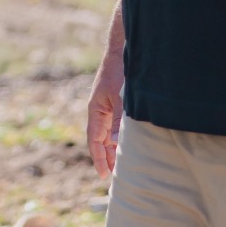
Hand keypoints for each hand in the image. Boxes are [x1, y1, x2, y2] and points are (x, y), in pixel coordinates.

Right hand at [85, 48, 125, 179]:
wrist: (124, 50)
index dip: (99, 159)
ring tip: (124, 165)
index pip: (94, 141)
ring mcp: (108, 107)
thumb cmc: (119, 72)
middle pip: (101, 140)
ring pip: (110, 134)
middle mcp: (100, 112)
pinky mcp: (118, 103)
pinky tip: (130, 144)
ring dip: (115, 149)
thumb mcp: (119, 98)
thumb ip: (118, 120)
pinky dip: (122, 137)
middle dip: (107, 157)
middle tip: (115, 176)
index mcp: (95, 111)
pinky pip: (117, 126)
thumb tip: (116, 143)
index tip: (104, 175)